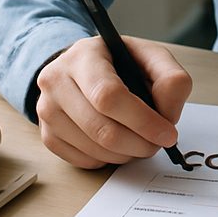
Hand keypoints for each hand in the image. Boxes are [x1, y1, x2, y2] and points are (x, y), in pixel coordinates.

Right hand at [35, 35, 192, 168]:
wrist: (84, 67)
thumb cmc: (121, 63)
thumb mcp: (152, 57)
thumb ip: (171, 79)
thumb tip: (168, 116)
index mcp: (84, 55)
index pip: (108, 95)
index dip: (142, 120)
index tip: (167, 133)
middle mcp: (56, 81)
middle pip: (100, 128)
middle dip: (138, 143)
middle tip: (158, 144)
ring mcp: (46, 109)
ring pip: (92, 148)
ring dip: (126, 154)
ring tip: (142, 142)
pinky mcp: (47, 134)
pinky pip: (82, 160)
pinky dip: (109, 160)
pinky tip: (120, 145)